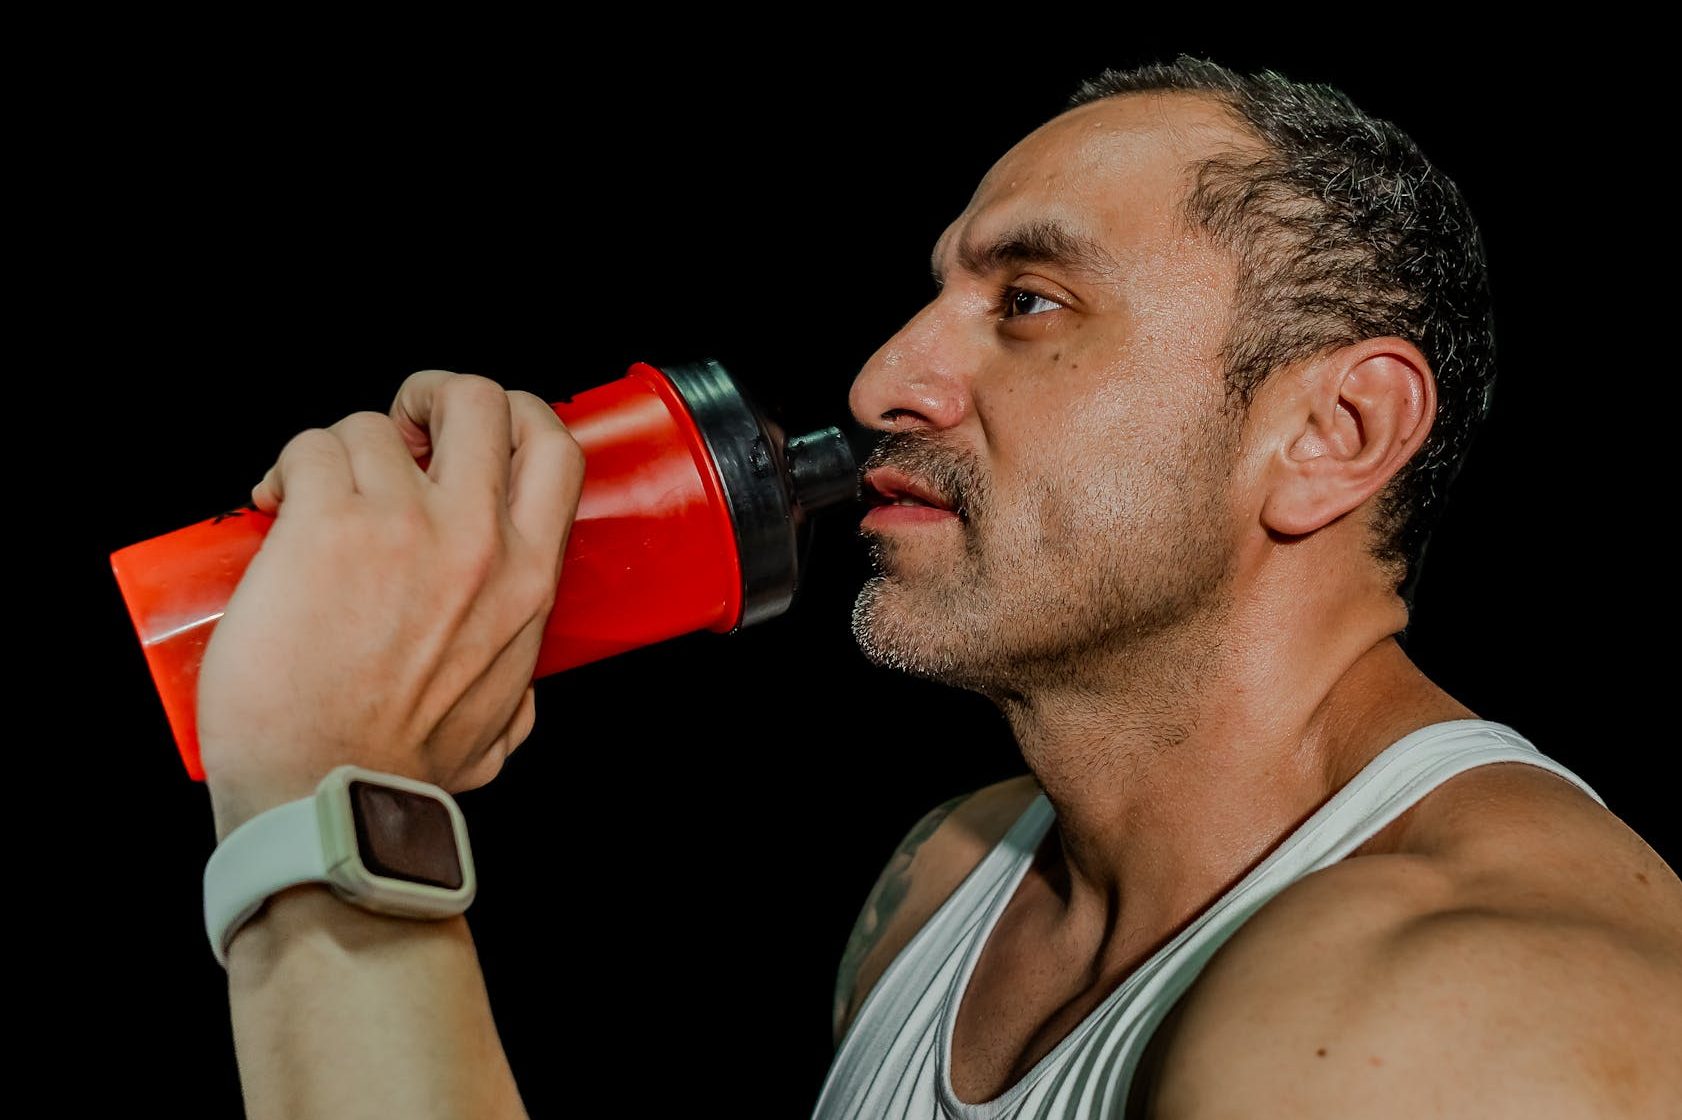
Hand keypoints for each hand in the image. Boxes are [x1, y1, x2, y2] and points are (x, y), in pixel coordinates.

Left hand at [197, 370, 585, 840]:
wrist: (326, 797)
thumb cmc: (401, 772)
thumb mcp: (502, 725)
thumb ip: (518, 695)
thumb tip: (518, 695)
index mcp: (529, 580)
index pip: (554, 448)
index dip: (512, 418)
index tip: (468, 440)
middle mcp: (478, 540)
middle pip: (479, 399)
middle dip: (433, 396)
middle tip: (397, 431)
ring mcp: (401, 526)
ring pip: (372, 426)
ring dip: (336, 454)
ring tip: (307, 500)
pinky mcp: (323, 528)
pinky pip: (308, 450)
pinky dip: (285, 469)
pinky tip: (270, 507)